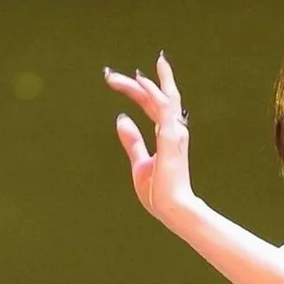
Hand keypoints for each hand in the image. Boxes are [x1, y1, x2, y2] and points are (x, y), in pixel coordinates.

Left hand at [103, 52, 196, 224]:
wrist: (172, 208)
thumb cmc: (159, 191)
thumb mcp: (139, 162)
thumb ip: (132, 141)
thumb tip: (121, 118)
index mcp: (166, 134)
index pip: (153, 105)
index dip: (139, 91)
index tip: (119, 81)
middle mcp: (173, 129)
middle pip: (155, 98)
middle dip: (135, 84)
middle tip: (109, 75)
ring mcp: (174, 132)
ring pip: (161, 98)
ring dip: (141, 83)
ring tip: (118, 75)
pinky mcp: (171, 136)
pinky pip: (163, 108)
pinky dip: (153, 93)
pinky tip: (140, 82)